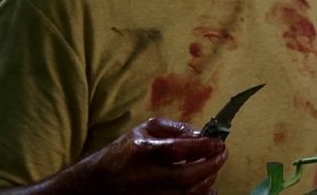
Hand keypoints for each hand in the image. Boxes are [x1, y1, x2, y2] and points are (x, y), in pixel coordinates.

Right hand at [84, 117, 227, 193]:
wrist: (94, 183)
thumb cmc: (123, 152)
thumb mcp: (144, 130)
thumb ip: (173, 128)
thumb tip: (201, 134)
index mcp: (141, 151)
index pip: (178, 149)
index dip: (203, 147)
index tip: (219, 143)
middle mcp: (143, 176)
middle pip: (185, 178)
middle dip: (210, 167)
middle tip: (222, 155)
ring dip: (206, 183)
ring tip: (214, 170)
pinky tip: (205, 187)